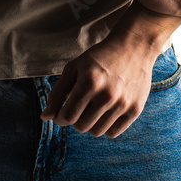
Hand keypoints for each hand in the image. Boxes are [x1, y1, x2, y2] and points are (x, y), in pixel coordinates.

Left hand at [40, 32, 165, 138]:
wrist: (133, 47)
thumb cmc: (99, 57)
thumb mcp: (74, 68)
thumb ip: (58, 92)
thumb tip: (45, 117)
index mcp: (89, 82)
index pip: (67, 116)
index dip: (60, 117)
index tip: (61, 113)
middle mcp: (107, 95)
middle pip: (81, 126)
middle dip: (75, 119)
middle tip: (80, 105)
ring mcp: (123, 104)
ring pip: (96, 132)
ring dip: (90, 123)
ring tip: (94, 107)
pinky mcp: (135, 109)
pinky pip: (113, 133)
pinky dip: (106, 126)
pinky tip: (106, 111)